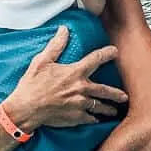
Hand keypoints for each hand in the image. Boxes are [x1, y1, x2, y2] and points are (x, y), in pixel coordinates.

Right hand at [5, 26, 127, 130]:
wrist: (26, 109)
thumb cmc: (32, 85)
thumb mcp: (42, 61)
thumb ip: (56, 46)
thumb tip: (64, 30)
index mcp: (74, 73)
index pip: (96, 59)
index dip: (107, 54)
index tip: (115, 51)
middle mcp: (81, 89)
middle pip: (105, 90)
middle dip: (116, 93)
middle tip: (124, 96)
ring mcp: (80, 105)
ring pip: (100, 106)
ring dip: (108, 109)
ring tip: (114, 111)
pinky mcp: (76, 118)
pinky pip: (90, 119)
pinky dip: (94, 119)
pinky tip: (96, 120)